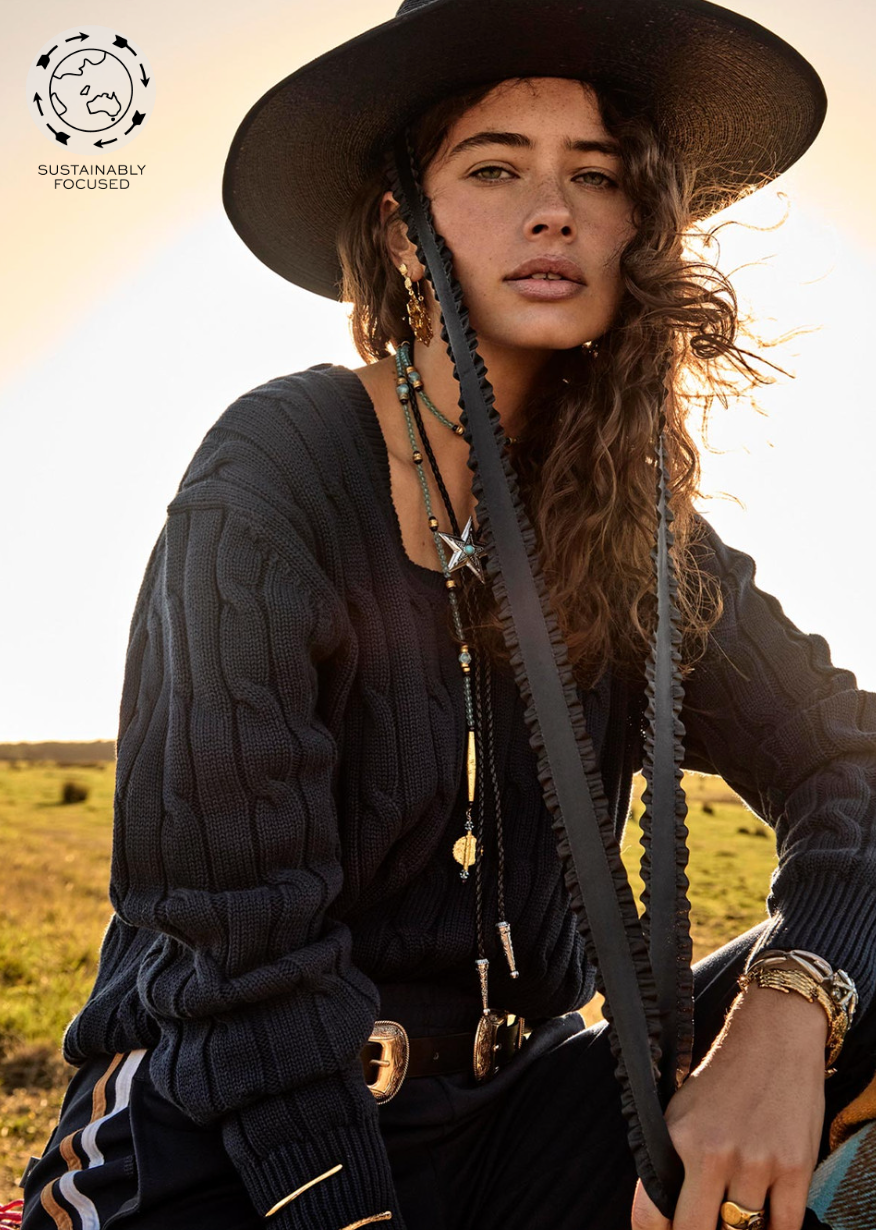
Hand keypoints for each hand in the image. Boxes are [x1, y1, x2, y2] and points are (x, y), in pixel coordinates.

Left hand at [630, 983, 827, 1229]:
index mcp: (680, 1138)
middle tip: (705, 1222)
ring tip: (735, 1214)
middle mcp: (715, 1154)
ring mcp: (757, 1162)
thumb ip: (672, 1161)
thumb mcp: (682, 1112)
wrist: (775, 1036)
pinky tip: (765, 1221)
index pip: (654, 1216)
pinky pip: (783, 1229)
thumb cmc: (724, 1076)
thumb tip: (666, 1215)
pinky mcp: (794, 1167)